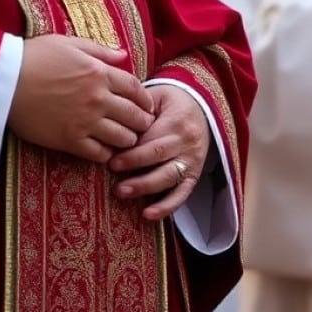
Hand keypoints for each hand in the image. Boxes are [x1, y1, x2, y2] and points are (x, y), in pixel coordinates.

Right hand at [7, 34, 154, 164]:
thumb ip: (99, 51)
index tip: (148, 106)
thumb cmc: (33, 57)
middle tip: (142, 126)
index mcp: (99, 73)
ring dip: (127, 140)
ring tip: (126, 140)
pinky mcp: (69, 141)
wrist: (3, 80)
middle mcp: (98, 98)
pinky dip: (106, 154)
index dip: (145, 99)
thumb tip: (123, 55)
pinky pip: (99, 154)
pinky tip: (104, 150)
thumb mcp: (68, 44)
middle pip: (134, 116)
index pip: (135, 88)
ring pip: (122, 138)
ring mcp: (85, 122)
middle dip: (142, 122)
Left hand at [109, 84, 209, 221]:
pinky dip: (166, 206)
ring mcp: (192, 161)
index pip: (151, 136)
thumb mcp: (158, 96)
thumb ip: (140, 108)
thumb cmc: (171, 104)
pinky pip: (182, 195)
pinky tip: (148, 214)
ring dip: (144, 186)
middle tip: (111, 169)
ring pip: (168, 177)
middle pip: (158, 155)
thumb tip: (118, 123)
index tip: (110, 155)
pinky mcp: (194, 176)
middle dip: (133, 164)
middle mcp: (187, 142)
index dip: (131, 147)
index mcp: (176, 121)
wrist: (201, 111)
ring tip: (121, 191)